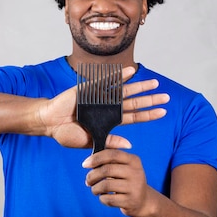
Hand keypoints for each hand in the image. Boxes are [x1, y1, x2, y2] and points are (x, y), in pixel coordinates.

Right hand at [39, 66, 169, 148]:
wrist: (49, 122)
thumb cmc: (67, 134)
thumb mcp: (89, 142)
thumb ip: (109, 141)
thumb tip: (129, 145)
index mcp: (109, 121)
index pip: (133, 118)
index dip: (148, 115)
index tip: (163, 112)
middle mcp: (108, 108)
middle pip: (134, 103)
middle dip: (150, 100)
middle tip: (166, 97)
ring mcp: (100, 97)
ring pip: (125, 91)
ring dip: (140, 87)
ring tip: (155, 83)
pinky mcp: (90, 89)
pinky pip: (107, 81)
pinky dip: (119, 76)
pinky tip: (131, 72)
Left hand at [82, 149, 155, 216]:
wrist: (143, 201)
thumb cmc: (127, 180)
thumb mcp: (124, 166)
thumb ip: (110, 159)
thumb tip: (89, 161)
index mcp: (134, 160)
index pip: (112, 154)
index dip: (96, 158)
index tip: (85, 164)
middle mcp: (136, 172)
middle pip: (107, 170)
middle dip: (92, 175)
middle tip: (88, 181)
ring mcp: (134, 188)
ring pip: (106, 185)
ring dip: (95, 188)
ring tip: (95, 190)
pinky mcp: (130, 201)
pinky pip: (108, 199)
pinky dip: (102, 198)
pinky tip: (104, 197)